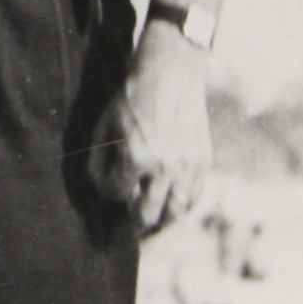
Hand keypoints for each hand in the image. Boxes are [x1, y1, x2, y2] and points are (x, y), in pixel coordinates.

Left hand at [90, 24, 213, 236]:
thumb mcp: (105, 124)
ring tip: (148, 225)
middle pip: (147, 215)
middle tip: (125, 232)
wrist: (172, 70)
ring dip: (160, 223)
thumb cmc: (132, 96)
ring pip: (174, 213)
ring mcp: (187, 166)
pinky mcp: (203, 161)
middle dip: (132, 225)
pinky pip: (194, 197)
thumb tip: (101, 191)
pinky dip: (181, 208)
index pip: (117, 193)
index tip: (108, 187)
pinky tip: (170, 207)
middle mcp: (164, 166)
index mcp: (136, 156)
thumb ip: (99, 161)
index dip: (108, 192)